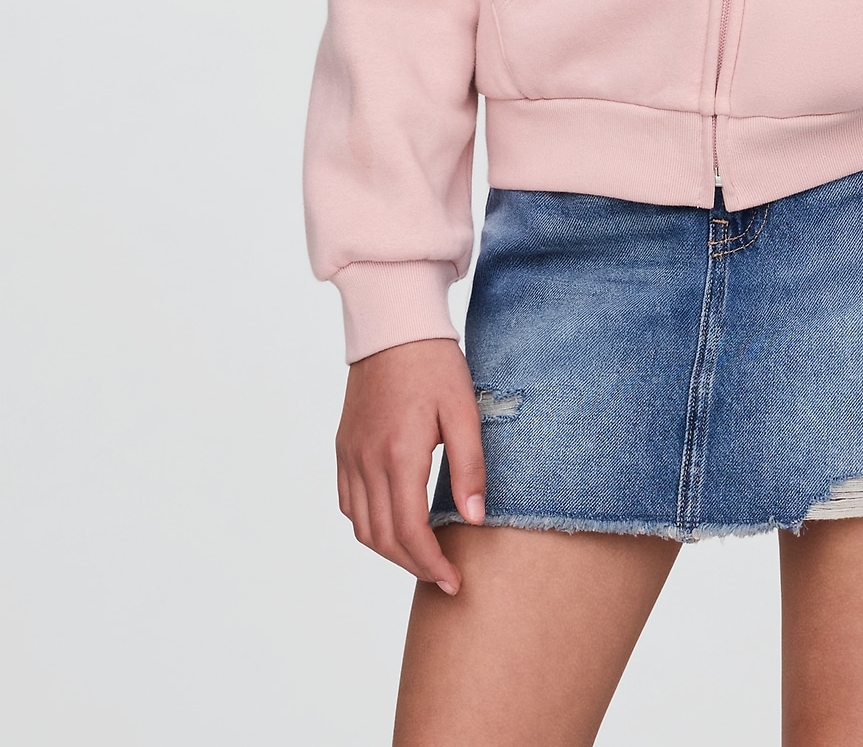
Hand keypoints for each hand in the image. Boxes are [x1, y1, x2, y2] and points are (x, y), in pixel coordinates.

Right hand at [336, 336, 485, 594]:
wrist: (393, 326)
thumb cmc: (434, 363)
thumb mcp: (464, 410)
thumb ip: (470, 467)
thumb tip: (474, 519)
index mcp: (399, 454)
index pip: (409, 531)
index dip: (431, 564)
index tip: (454, 581)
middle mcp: (366, 461)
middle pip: (382, 538)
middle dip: (413, 565)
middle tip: (443, 577)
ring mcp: (350, 455)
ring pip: (361, 526)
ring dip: (390, 551)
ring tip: (422, 557)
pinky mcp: (343, 447)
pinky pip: (348, 503)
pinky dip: (369, 526)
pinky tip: (393, 525)